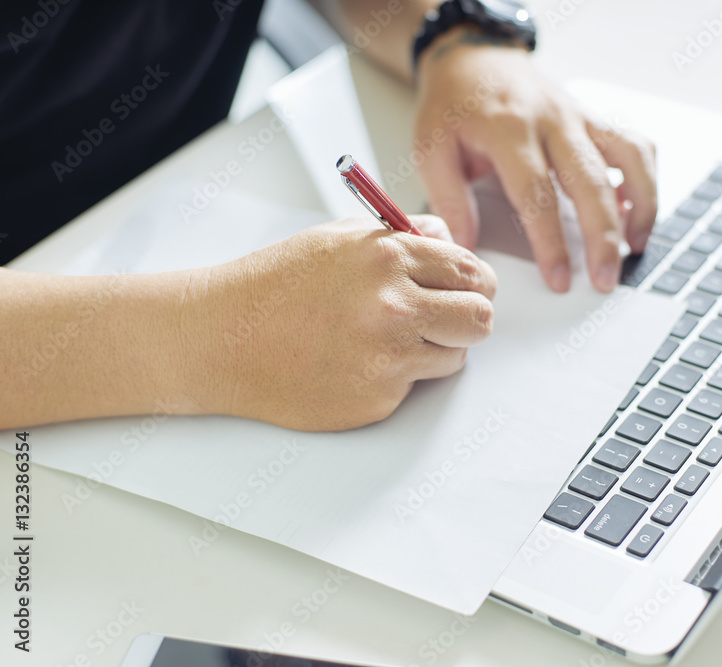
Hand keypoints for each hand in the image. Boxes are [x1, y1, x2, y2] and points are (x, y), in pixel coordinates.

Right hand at [187, 216, 496, 431]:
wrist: (222, 339)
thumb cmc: (276, 285)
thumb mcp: (340, 239)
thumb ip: (403, 237)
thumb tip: (450, 242)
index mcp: (388, 258)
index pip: (471, 271)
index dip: (475, 282)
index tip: (468, 289)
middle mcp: (394, 307)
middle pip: (480, 319)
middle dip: (470, 317)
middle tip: (449, 318)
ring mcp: (387, 358)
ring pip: (455, 357)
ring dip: (435, 349)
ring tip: (390, 340)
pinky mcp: (377, 400)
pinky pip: (414, 387)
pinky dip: (397, 377)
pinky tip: (357, 363)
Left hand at [413, 30, 657, 292]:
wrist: (474, 57)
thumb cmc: (453, 105)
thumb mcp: (430, 148)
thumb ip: (448, 199)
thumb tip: (466, 247)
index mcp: (508, 129)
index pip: (537, 194)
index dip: (551, 242)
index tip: (559, 280)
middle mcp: (552, 120)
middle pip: (591, 182)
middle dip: (603, 237)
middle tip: (605, 280)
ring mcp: (579, 116)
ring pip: (628, 158)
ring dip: (640, 206)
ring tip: (635, 247)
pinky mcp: (595, 117)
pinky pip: (636, 145)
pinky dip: (645, 180)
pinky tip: (635, 212)